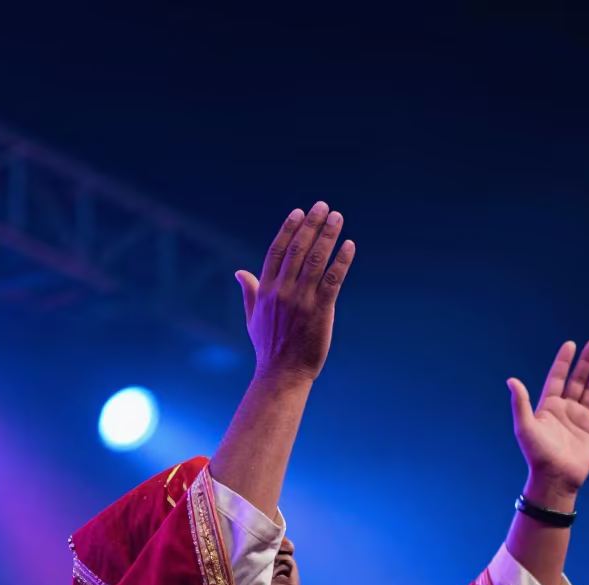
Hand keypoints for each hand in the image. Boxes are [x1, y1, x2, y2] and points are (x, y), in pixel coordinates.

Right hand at [235, 201, 354, 385]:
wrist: (282, 374)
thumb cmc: (268, 348)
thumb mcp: (252, 318)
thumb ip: (249, 291)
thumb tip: (239, 272)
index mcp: (266, 290)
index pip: (276, 251)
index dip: (289, 229)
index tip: (299, 212)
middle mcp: (282, 291)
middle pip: (298, 249)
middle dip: (311, 224)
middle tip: (322, 206)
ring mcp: (301, 301)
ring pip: (316, 260)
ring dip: (328, 235)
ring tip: (337, 217)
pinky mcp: (320, 311)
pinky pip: (333, 280)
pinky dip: (341, 261)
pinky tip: (349, 245)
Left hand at [508, 340, 588, 504]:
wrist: (556, 478)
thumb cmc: (537, 454)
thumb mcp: (525, 427)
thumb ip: (520, 403)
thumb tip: (511, 380)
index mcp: (549, 406)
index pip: (557, 378)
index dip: (564, 361)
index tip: (571, 345)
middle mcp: (566, 409)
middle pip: (578, 380)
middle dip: (587, 362)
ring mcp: (581, 418)